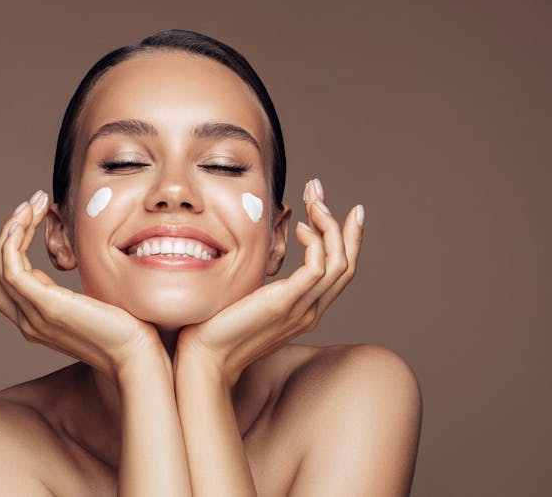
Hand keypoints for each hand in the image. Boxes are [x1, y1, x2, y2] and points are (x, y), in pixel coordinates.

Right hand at [0, 190, 164, 383]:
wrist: (137, 356)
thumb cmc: (126, 332)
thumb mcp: (93, 306)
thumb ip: (76, 294)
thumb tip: (75, 267)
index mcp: (37, 321)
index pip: (0, 286)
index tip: (4, 223)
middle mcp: (28, 321)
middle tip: (22, 205)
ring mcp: (34, 316)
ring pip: (0, 265)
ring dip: (13, 227)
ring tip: (33, 203)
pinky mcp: (47, 306)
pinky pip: (11, 267)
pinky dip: (12, 240)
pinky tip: (26, 220)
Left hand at [176, 179, 364, 385]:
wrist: (204, 359)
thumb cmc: (217, 329)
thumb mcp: (248, 299)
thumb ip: (263, 283)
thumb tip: (262, 252)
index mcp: (304, 311)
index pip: (340, 272)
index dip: (346, 239)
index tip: (341, 209)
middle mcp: (310, 312)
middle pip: (347, 264)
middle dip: (342, 224)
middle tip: (320, 192)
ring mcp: (301, 310)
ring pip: (339, 263)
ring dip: (330, 226)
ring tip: (313, 203)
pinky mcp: (284, 304)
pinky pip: (318, 269)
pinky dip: (316, 243)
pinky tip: (299, 227)